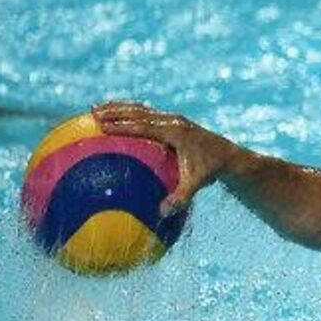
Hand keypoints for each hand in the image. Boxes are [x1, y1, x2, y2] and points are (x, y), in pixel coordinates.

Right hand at [93, 101, 236, 215]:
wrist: (228, 156)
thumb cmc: (211, 171)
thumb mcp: (197, 184)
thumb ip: (181, 198)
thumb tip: (162, 213)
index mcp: (176, 133)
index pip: (144, 127)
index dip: (123, 126)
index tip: (101, 127)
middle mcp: (174, 121)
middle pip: (139, 112)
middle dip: (115, 111)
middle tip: (91, 113)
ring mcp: (174, 118)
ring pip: (142, 109)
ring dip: (119, 107)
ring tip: (95, 109)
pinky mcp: (174, 120)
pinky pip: (147, 114)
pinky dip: (130, 113)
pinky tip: (115, 118)